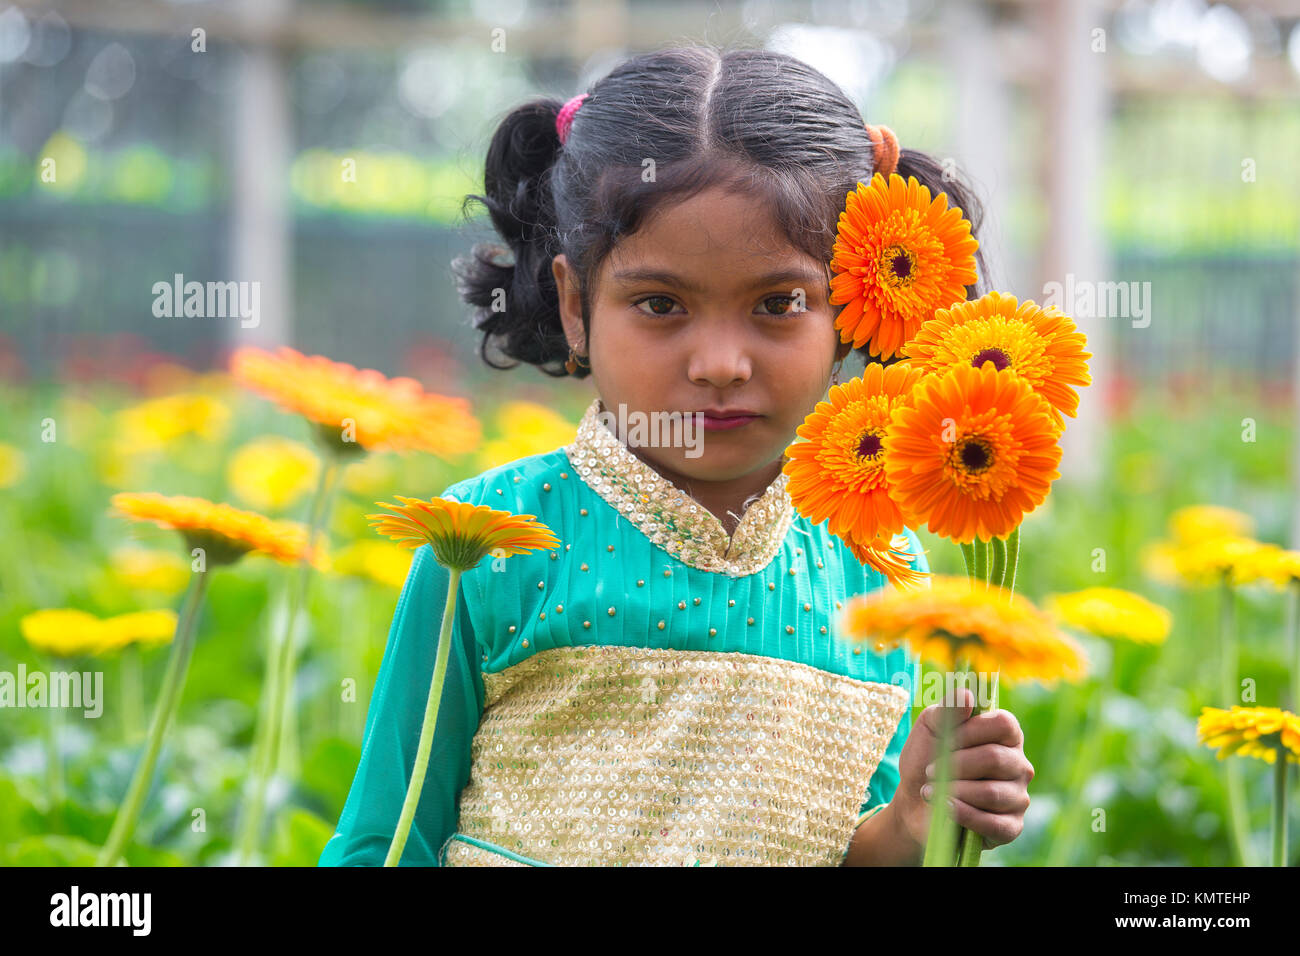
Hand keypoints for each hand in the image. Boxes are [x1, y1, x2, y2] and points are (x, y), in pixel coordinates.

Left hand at [892, 686, 1033, 853]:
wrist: (914, 802)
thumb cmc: (926, 758)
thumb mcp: (929, 728)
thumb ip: (947, 710)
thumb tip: (967, 694)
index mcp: (1004, 735)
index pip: (1004, 724)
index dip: (972, 731)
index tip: (944, 740)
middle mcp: (1018, 764)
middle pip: (995, 758)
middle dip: (955, 765)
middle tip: (929, 770)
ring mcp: (1018, 796)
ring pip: (992, 793)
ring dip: (954, 791)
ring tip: (930, 790)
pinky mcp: (1011, 826)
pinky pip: (995, 823)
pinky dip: (965, 815)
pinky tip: (945, 809)